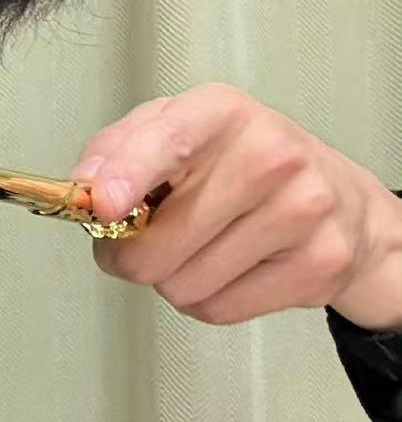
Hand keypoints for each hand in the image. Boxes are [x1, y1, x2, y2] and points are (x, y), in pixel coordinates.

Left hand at [69, 82, 401, 330]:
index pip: (170, 141)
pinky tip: (231, 269)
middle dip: (131, 256)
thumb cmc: (238, 163)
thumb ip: (118, 150)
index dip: (127, 176)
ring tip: (201, 249)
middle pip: (157, 245)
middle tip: (144, 240)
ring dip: (172, 279)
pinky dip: (208, 300)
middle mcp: (270, 156)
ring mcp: (301, 210)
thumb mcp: (175, 130)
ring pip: (183, 285)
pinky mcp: (319, 264)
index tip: (102, 206)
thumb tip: (84, 188)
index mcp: (223, 112)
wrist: (338, 199)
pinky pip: (219, 309)